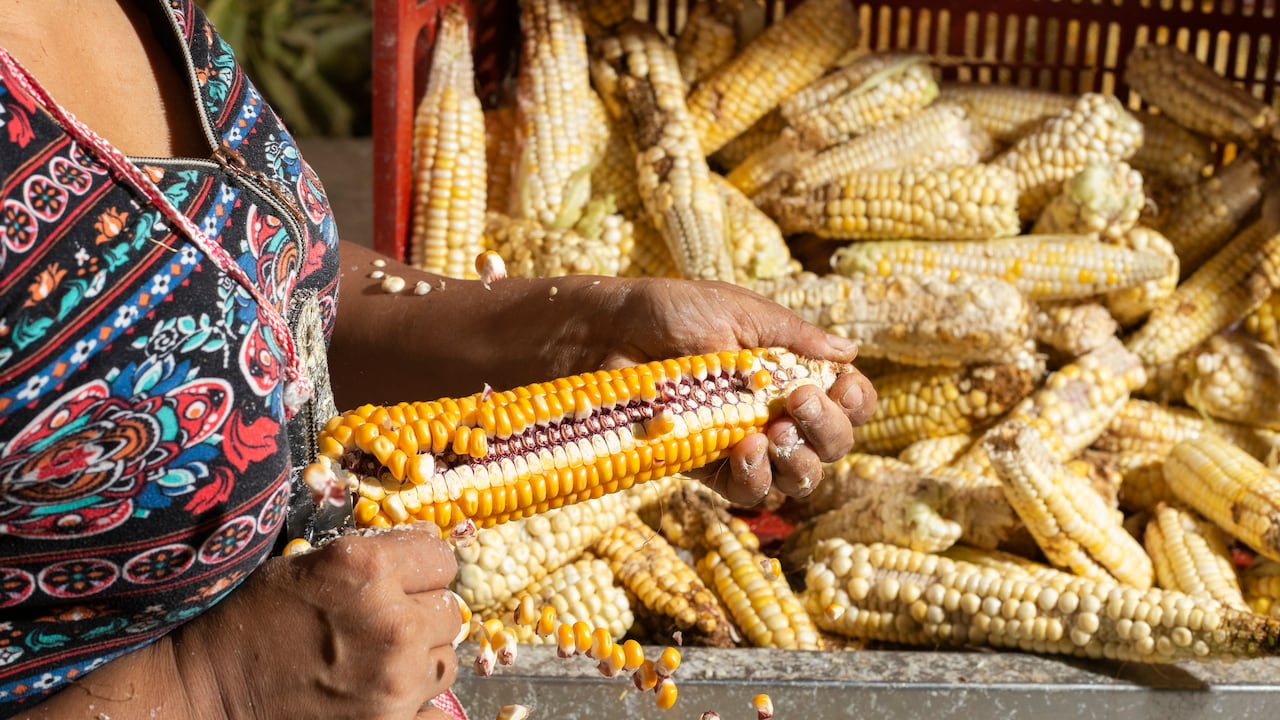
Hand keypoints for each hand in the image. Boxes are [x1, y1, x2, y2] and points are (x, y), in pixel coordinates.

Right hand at [173, 523, 460, 719]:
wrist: (206, 693)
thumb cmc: (248, 622)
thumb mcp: (308, 564)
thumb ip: (374, 553)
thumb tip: (430, 542)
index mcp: (366, 569)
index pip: (441, 557)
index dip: (421, 567)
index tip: (400, 579)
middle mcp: (390, 624)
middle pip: (450, 611)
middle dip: (420, 614)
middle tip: (378, 625)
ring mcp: (395, 682)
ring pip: (445, 661)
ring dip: (419, 660)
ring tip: (374, 662)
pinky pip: (438, 712)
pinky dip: (417, 705)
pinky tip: (385, 696)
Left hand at [599, 278, 876, 505]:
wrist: (607, 333)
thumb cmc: (671, 312)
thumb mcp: (738, 311)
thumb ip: (793, 336)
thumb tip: (850, 352)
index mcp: (792, 372)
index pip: (846, 401)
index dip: (856, 403)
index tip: (842, 387)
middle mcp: (776, 413)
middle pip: (832, 446)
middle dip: (828, 430)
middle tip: (800, 403)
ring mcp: (744, 445)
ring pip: (798, 478)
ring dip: (799, 461)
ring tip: (772, 432)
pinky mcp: (707, 469)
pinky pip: (748, 492)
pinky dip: (756, 477)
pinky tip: (744, 449)